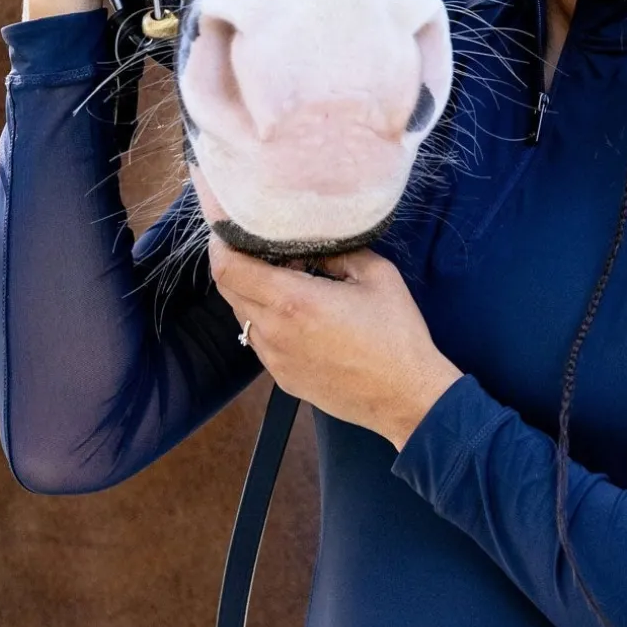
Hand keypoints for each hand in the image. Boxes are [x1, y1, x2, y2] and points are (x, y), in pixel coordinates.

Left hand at [208, 238, 461, 449]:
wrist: (406, 396)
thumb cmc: (397, 334)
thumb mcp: (376, 275)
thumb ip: (338, 252)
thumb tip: (313, 245)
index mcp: (293, 301)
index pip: (228, 269)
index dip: (220, 246)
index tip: (229, 230)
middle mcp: (275, 331)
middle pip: (229, 291)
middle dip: (237, 265)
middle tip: (263, 250)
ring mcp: (275, 360)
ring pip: (243, 316)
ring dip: (253, 294)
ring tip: (286, 282)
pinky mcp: (283, 379)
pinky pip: (260, 341)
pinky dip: (267, 320)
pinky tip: (299, 316)